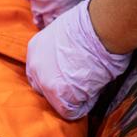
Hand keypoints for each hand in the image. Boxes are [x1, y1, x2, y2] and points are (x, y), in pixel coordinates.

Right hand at [20, 0, 109, 28]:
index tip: (91, 25)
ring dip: (52, 14)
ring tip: (67, 11)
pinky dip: (45, 1)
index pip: (68, 27)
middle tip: (79, 22)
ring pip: (40, 12)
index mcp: (60, 0)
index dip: (79, 28)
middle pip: (51, 24)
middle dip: (64, 25)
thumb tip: (93, 4)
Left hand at [26, 0, 130, 119]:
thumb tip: (67, 58)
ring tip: (91, 83)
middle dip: (61, 90)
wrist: (101, 28)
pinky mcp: (58, 95)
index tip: (68, 78)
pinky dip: (84, 105)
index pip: (37, 72)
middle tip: (80, 84)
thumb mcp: (64, 31)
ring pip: (57, 102)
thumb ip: (59, 48)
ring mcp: (45, 81)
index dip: (54, 77)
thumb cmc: (93, 24)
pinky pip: (70, 111)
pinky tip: (94, 91)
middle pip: (43, 90)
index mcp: (35, 48)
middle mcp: (35, 66)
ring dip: (74, 97)